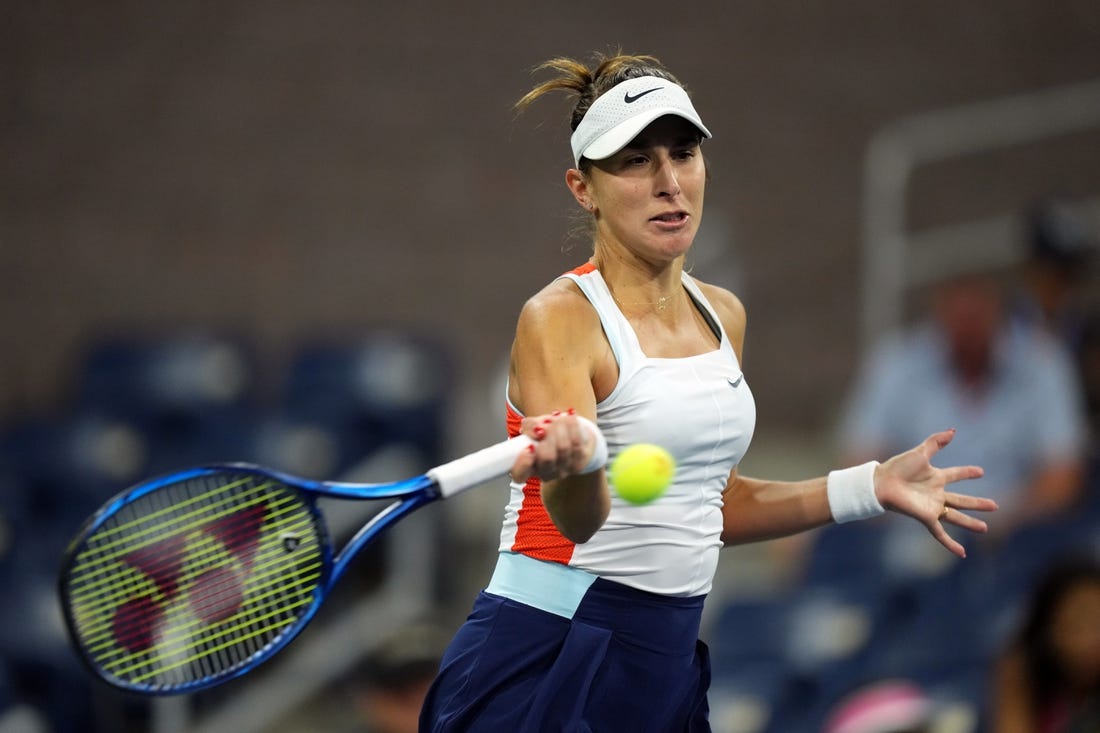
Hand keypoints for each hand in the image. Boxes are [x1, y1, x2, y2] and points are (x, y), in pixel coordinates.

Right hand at [509, 410, 596, 483]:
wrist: (567, 438)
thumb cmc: (544, 434)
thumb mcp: (532, 427)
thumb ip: (529, 426)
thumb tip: (537, 428)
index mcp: (526, 468)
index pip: (520, 474)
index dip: (523, 463)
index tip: (528, 447)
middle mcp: (544, 474)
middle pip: (547, 458)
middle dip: (547, 435)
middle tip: (546, 425)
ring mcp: (562, 471)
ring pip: (563, 448)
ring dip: (559, 427)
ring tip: (557, 418)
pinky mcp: (577, 465)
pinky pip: (576, 443)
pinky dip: (572, 426)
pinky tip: (569, 417)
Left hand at [874, 429, 997, 557]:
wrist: (881, 483)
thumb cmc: (898, 467)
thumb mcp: (921, 452)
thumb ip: (937, 441)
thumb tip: (954, 430)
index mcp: (935, 477)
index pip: (956, 474)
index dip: (967, 472)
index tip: (980, 471)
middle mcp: (936, 493)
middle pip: (961, 500)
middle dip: (978, 503)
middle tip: (995, 505)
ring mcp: (932, 507)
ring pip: (956, 517)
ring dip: (970, 523)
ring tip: (985, 528)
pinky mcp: (926, 517)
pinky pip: (940, 534)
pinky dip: (950, 544)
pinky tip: (961, 553)